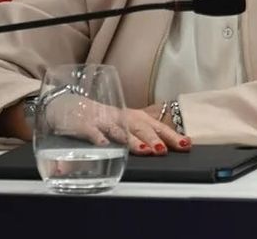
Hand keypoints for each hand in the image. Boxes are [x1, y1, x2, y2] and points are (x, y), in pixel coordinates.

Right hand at [38, 99, 188, 155]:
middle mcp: (124, 118)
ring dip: (132, 140)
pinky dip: (98, 138)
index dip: (172, 136)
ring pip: (120, 131)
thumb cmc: (103, 119)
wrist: (70, 106)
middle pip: (142, 129)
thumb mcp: (126, 126)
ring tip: (143, 150)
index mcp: (136, 119)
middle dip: (154, 140)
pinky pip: (92, 132)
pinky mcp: (84, 125)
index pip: (158, 128)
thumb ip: (142, 137)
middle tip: (163, 151)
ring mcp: (104, 121)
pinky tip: (104, 145)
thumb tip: (164, 150)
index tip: (187, 144)